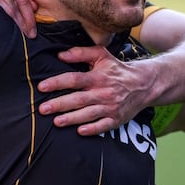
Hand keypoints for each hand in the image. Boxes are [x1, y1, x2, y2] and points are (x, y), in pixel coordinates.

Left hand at [37, 46, 152, 135]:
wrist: (143, 84)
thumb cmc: (117, 69)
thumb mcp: (101, 55)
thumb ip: (80, 53)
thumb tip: (60, 55)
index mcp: (97, 77)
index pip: (74, 79)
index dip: (57, 82)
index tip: (42, 86)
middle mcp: (103, 92)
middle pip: (78, 99)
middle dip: (59, 104)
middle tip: (42, 108)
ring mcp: (110, 107)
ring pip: (88, 114)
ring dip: (71, 118)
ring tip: (56, 122)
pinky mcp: (116, 119)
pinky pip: (103, 125)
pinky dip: (92, 129)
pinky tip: (80, 131)